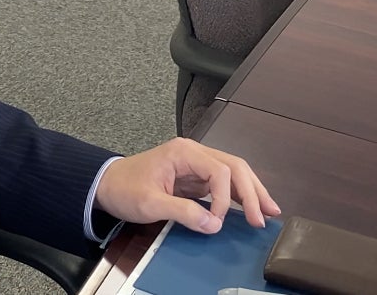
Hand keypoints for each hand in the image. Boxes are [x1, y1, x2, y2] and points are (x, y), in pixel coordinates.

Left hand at [94, 137, 280, 233]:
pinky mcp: (195, 176)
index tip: (218, 220)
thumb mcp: (149, 203)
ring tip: (270, 212)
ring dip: (251, 191)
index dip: (226, 198)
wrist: (106, 185)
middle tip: (266, 217)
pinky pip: (223, 183)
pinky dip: (239, 195)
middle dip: (252, 191)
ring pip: (233, 172)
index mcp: (183, 152)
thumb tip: (214, 224)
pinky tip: (252, 208)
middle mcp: (193, 153)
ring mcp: (195, 163)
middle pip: (233, 166)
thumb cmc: (124, 189)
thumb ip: (182, 212)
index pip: (219, 171)